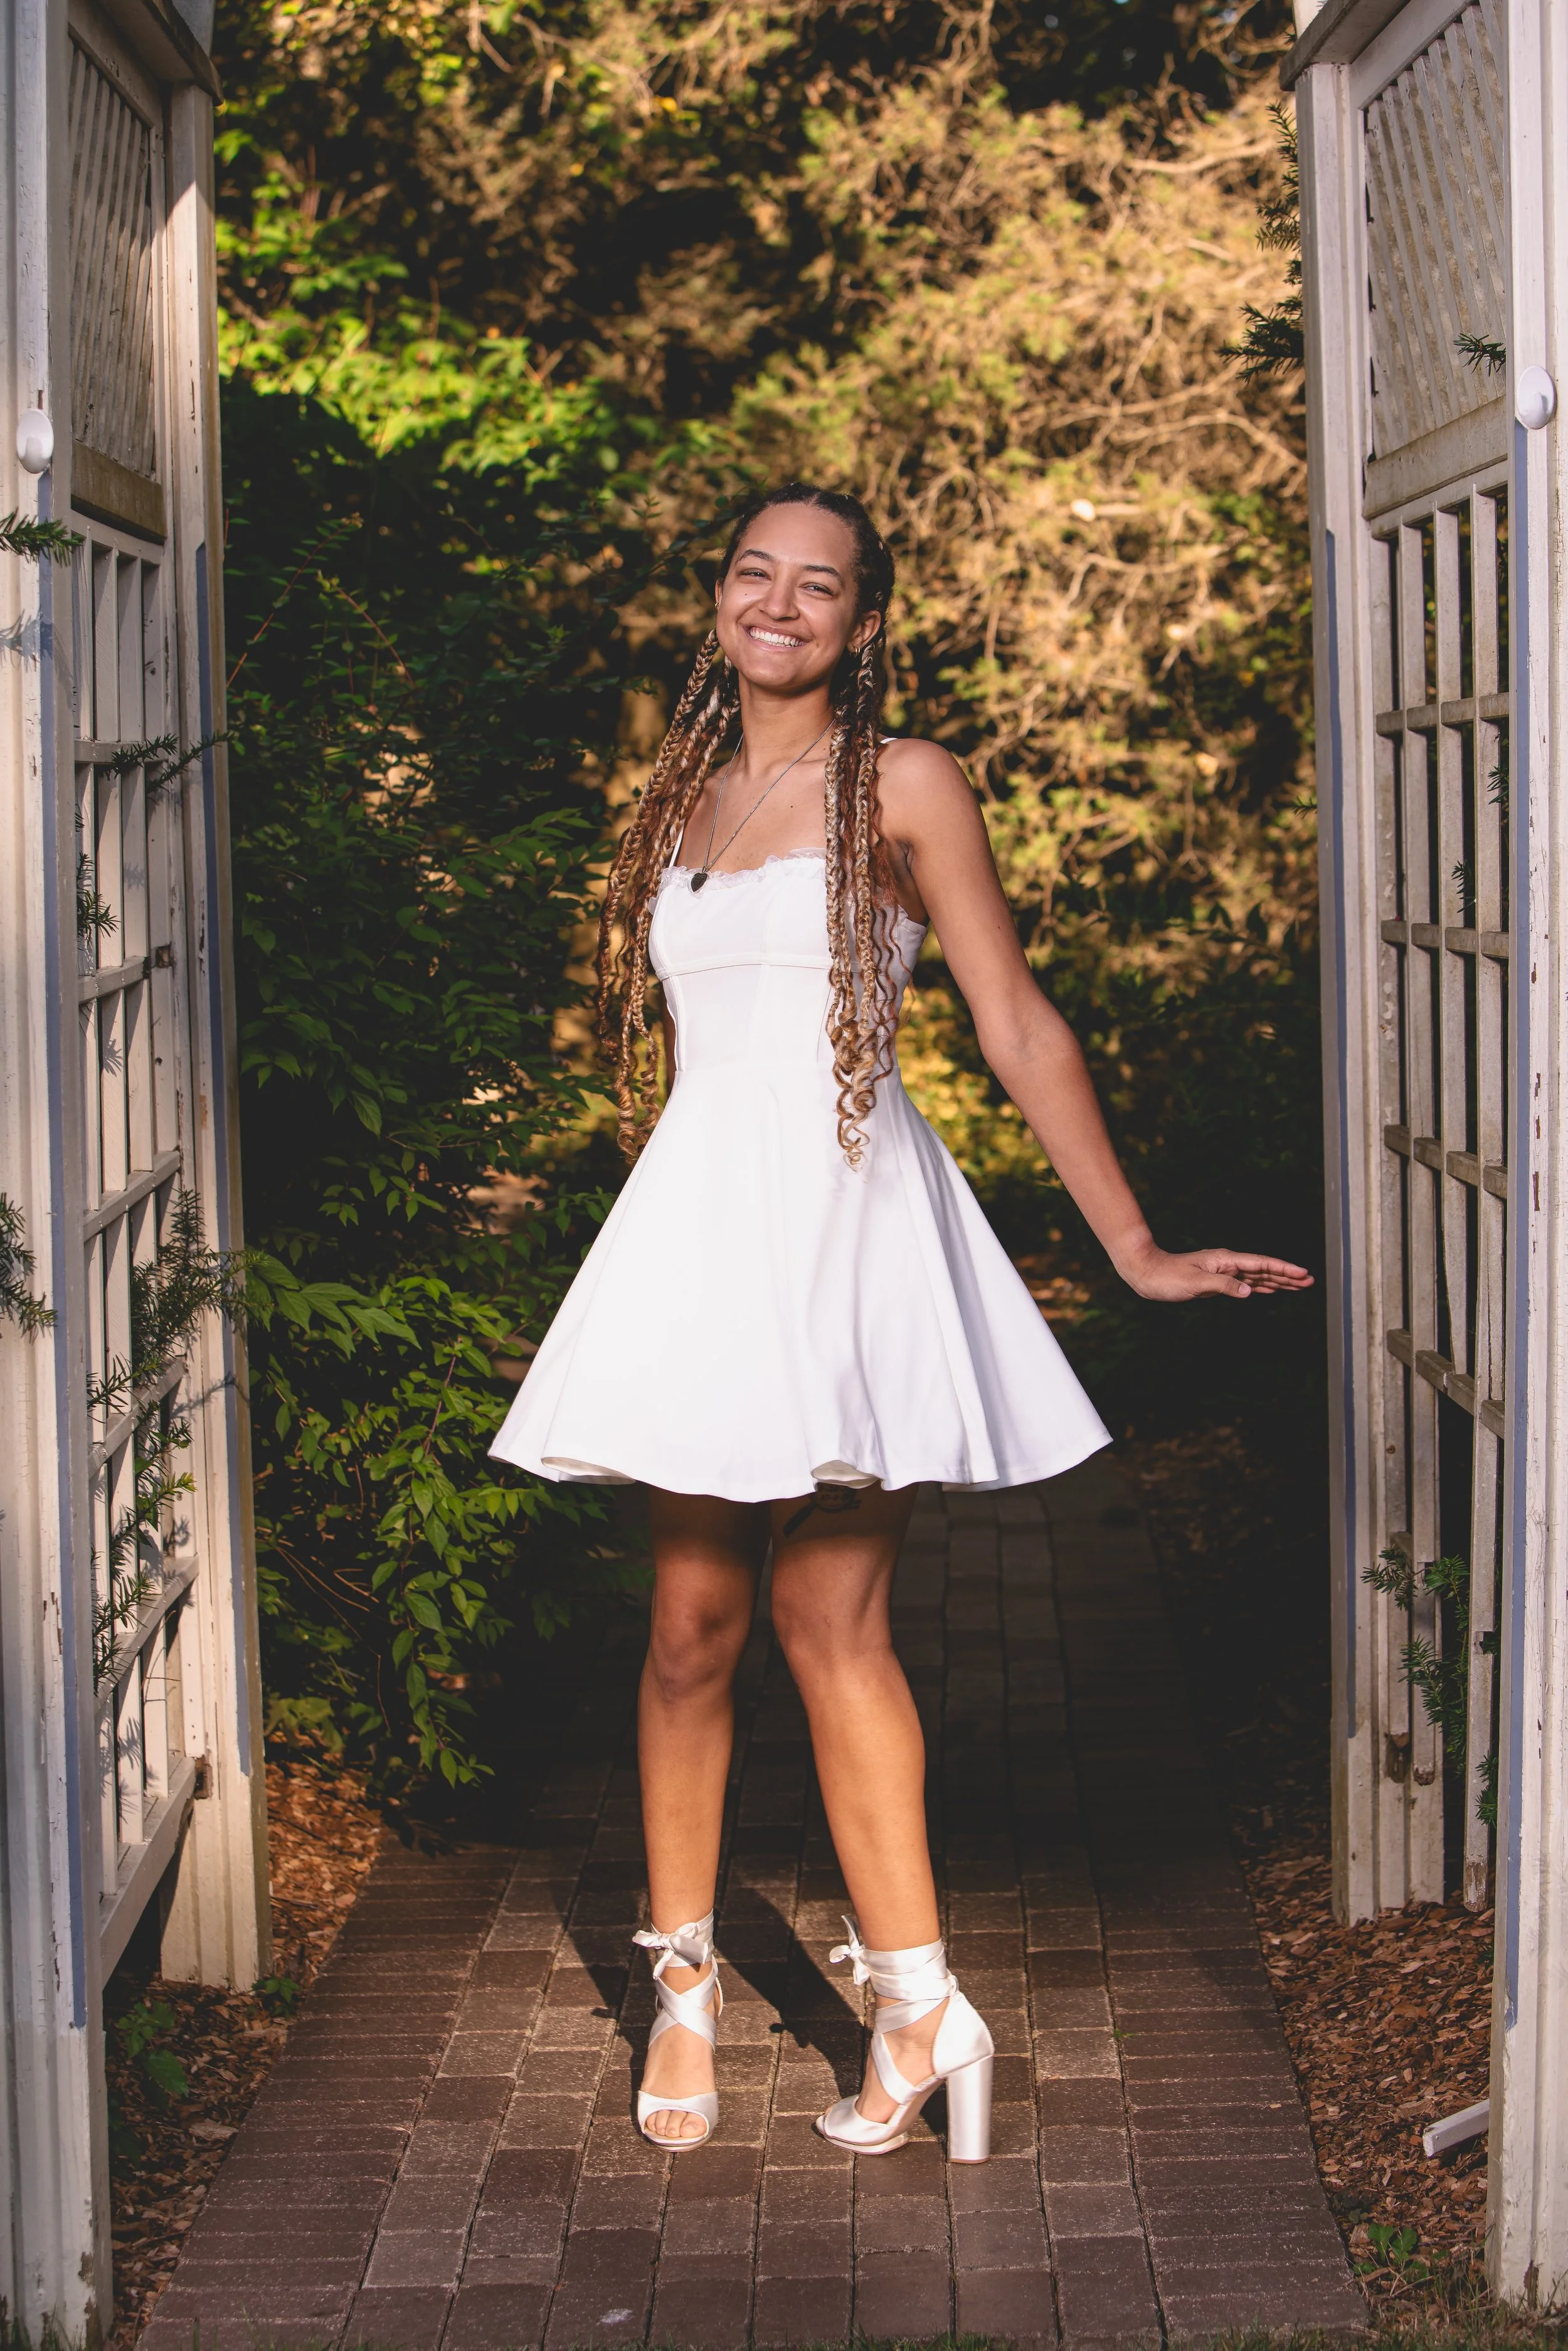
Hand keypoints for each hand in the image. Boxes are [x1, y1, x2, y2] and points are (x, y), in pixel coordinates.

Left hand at [1115, 1238, 1314, 1301]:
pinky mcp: (1216, 1281)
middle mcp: (1227, 1264)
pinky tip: (1269, 1289)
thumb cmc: (1167, 1277)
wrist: (1146, 1273)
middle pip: (1264, 1270)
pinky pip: (1245, 1284)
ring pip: (1257, 1277)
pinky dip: (1260, 1287)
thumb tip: (1250, 1292)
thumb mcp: (1195, 1283)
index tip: (1303, 1274)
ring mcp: (1223, 1272)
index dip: (1284, 1269)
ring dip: (1277, 1282)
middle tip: (1310, 1281)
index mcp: (1225, 1260)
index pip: (1261, 1264)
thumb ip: (1224, 1286)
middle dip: (1287, 1276)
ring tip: (1298, 1286)